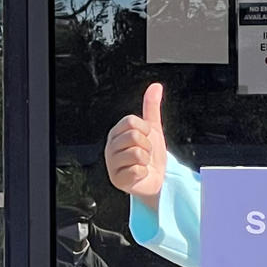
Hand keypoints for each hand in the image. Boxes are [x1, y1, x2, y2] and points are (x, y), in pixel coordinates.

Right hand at [105, 82, 168, 207]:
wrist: (156, 178)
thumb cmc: (151, 154)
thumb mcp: (152, 129)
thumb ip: (151, 107)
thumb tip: (156, 86)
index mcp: (116, 133)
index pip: (131, 121)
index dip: (145, 129)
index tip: (146, 137)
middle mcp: (110, 147)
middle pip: (134, 136)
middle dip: (147, 146)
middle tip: (145, 153)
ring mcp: (112, 164)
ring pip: (137, 153)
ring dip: (146, 159)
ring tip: (142, 163)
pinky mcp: (117, 180)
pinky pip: (137, 170)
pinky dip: (143, 172)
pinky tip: (140, 174)